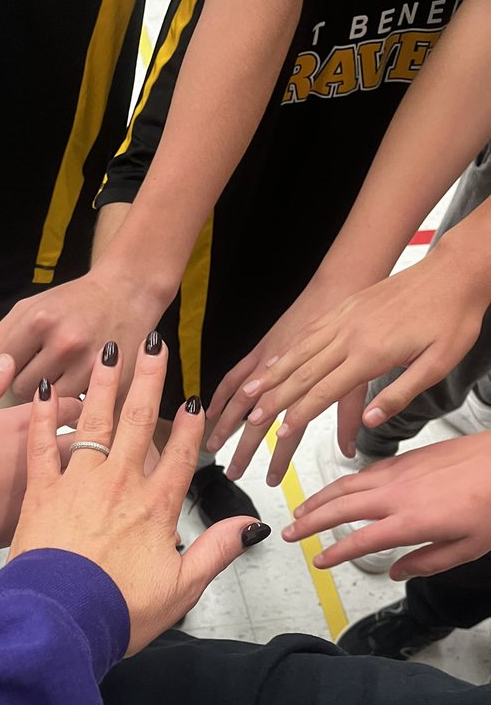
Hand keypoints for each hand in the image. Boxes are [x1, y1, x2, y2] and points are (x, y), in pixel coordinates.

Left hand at [0, 271, 164, 400]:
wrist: (127, 292)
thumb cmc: (74, 302)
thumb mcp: (31, 307)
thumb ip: (1, 339)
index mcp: (39, 320)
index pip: (0, 367)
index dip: (3, 371)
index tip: (14, 369)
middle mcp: (64, 342)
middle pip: (21, 390)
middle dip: (27, 383)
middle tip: (42, 370)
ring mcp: (90, 364)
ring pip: (48, 404)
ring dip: (50, 397)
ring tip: (61, 375)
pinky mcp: (112, 381)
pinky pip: (77, 407)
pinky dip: (74, 400)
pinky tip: (80, 382)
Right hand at [0, 355, 81, 556]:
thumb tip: (7, 360)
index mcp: (23, 425)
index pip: (71, 407)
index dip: (79, 403)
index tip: (84, 403)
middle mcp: (39, 459)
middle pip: (86, 444)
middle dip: (96, 439)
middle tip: (99, 437)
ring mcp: (36, 495)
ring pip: (79, 484)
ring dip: (87, 476)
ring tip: (91, 476)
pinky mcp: (25, 527)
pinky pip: (56, 517)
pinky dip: (64, 512)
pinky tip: (65, 514)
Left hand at [9, 335, 269, 654]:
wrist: (61, 621)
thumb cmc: (118, 610)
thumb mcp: (182, 589)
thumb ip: (217, 551)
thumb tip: (251, 526)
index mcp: (156, 508)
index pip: (180, 455)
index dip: (189, 425)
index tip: (193, 398)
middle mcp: (120, 485)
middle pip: (138, 422)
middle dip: (148, 380)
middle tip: (152, 343)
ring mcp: (79, 484)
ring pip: (94, 422)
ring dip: (103, 384)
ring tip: (108, 351)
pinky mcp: (41, 492)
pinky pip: (42, 444)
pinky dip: (43, 415)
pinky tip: (46, 390)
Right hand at [208, 251, 487, 484]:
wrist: (455, 271)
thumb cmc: (452, 319)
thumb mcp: (438, 364)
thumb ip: (400, 394)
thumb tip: (371, 422)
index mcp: (372, 353)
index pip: (326, 391)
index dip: (300, 414)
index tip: (280, 432)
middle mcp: (351, 335)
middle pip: (303, 373)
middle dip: (275, 398)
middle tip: (252, 418)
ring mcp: (345, 319)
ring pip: (299, 352)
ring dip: (273, 374)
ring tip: (250, 392)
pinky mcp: (347, 309)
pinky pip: (309, 334)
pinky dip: (288, 351)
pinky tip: (276, 361)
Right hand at [283, 432, 490, 578]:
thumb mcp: (469, 547)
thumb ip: (428, 562)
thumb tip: (397, 572)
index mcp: (411, 521)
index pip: (360, 541)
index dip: (334, 553)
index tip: (319, 562)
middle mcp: (398, 494)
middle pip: (340, 508)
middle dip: (309, 522)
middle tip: (289, 533)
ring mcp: (399, 472)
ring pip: (346, 485)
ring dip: (319, 498)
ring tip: (301, 510)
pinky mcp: (406, 459)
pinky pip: (364, 471)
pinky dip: (343, 483)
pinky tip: (339, 489)